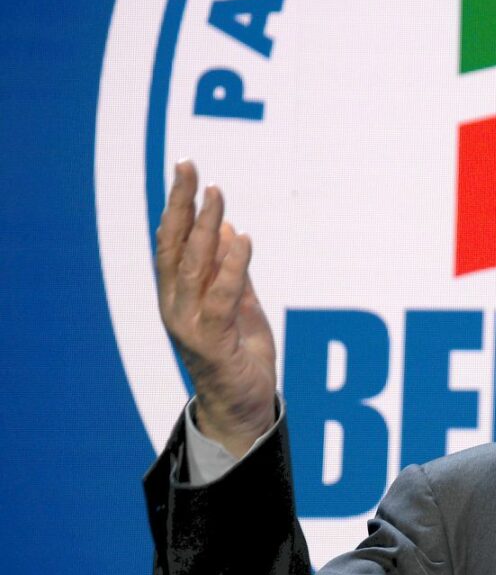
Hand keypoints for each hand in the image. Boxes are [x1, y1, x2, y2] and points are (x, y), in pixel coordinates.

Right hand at [155, 161, 277, 457]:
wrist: (243, 407)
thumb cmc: (239, 355)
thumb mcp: (238, 304)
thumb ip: (230, 270)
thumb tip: (225, 228)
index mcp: (179, 294)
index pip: (171, 240)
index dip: (177, 204)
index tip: (186, 169)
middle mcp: (176, 306)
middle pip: (174, 246)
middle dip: (181, 204)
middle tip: (188, 167)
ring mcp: (190, 325)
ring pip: (194, 266)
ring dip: (204, 227)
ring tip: (217, 194)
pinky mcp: (211, 342)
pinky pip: (221, 298)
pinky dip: (232, 267)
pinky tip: (241, 239)